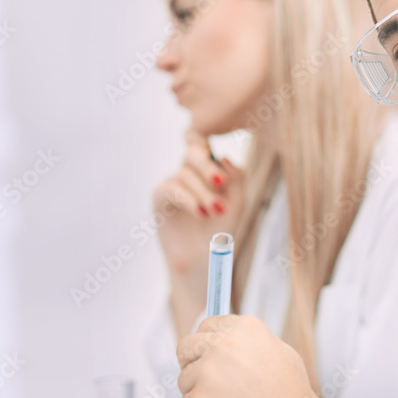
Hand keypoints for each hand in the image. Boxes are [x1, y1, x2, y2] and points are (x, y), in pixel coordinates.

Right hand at [154, 128, 243, 336]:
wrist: (204, 258)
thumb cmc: (222, 228)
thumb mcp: (238, 201)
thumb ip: (237, 177)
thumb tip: (223, 156)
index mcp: (208, 168)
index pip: (204, 144)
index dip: (202, 139)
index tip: (207, 146)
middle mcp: (189, 171)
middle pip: (193, 153)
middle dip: (207, 166)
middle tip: (221, 183)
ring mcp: (173, 182)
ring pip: (186, 174)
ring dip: (203, 193)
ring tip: (216, 211)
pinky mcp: (160, 197)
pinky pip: (172, 188)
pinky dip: (188, 198)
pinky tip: (201, 212)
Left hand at [177, 315, 318, 397]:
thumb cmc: (289, 389)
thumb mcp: (277, 349)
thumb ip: (248, 340)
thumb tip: (230, 339)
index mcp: (243, 328)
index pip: (208, 324)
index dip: (208, 340)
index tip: (208, 351)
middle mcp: (222, 344)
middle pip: (187, 345)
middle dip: (193, 360)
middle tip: (204, 375)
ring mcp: (207, 371)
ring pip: (185, 377)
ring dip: (198, 388)